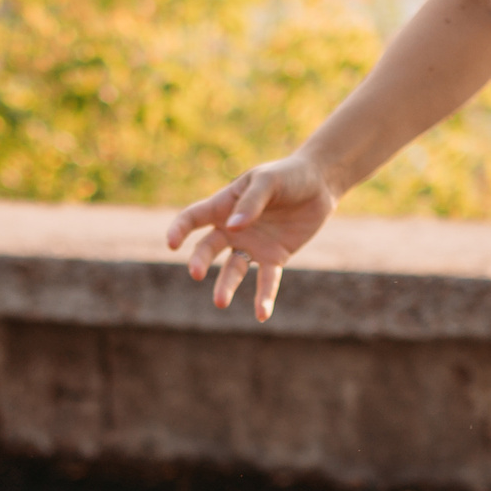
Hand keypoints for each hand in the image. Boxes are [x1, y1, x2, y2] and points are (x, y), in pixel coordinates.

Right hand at [164, 153, 339, 321]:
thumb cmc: (288, 175)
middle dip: (200, 260)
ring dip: (226, 285)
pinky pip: (266, 279)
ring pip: (233, 269)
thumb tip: (233, 228)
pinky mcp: (274, 257)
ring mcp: (252, 245)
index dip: (180, 229)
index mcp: (224, 205)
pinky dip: (263, 296)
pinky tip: (262, 314)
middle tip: (195, 273)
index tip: (171, 243)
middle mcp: (233, 229)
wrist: (319, 185)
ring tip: (220, 302)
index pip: (194, 218)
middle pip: (208, 247)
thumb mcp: (268, 181)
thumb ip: (251, 202)